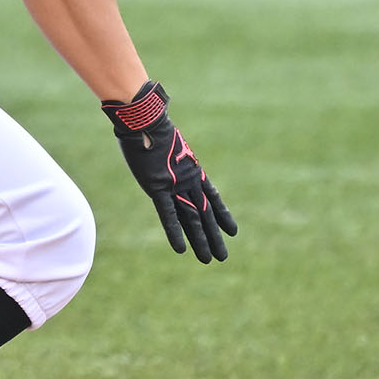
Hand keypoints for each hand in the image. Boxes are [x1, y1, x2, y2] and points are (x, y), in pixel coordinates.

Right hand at [103, 81, 236, 262]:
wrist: (145, 118)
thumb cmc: (151, 121)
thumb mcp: (167, 137)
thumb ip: (170, 147)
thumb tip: (165, 141)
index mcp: (192, 168)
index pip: (212, 197)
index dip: (222, 215)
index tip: (232, 231)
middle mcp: (188, 180)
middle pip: (205, 213)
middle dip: (213, 236)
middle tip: (222, 256)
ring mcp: (174, 185)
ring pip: (191, 219)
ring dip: (200, 240)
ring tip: (209, 260)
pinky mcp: (157, 187)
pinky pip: (167, 214)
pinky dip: (175, 232)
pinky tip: (181, 249)